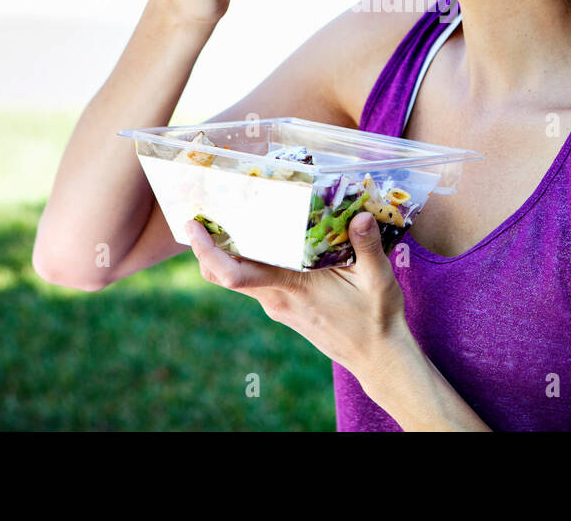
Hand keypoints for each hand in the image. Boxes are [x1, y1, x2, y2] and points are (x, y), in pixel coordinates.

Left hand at [184, 212, 408, 375]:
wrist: (377, 357)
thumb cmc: (377, 318)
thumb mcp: (378, 278)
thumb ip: (367, 245)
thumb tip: (360, 214)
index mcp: (292, 287)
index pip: (234, 273)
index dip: (206, 251)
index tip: (193, 227)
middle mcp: (277, 299)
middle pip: (223, 275)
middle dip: (206, 246)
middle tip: (200, 213)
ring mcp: (279, 307)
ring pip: (239, 279)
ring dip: (227, 253)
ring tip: (229, 219)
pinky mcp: (285, 310)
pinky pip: (256, 283)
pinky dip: (249, 263)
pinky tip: (265, 242)